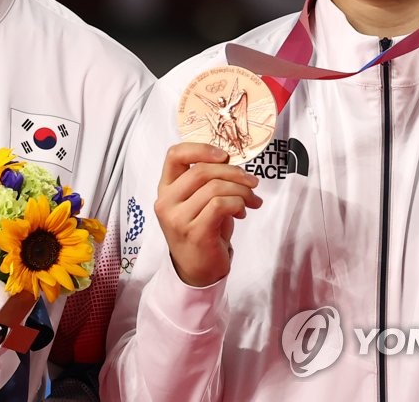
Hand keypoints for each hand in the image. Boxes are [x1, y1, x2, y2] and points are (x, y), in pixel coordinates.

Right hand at [154, 142, 261, 286]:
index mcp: (166, 188)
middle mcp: (166, 201)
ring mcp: (178, 218)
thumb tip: (233, 161)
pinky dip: (238, 204)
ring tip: (251, 200)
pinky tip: (242, 212)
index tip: (224, 155)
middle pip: (202, 170)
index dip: (201, 149)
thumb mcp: (199, 201)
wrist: (198, 270)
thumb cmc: (202, 230)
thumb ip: (207, 180)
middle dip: (234, 173)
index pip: (174, 155)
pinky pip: (220, 205)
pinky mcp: (194, 232)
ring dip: (241, 191)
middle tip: (252, 182)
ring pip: (215, 187)